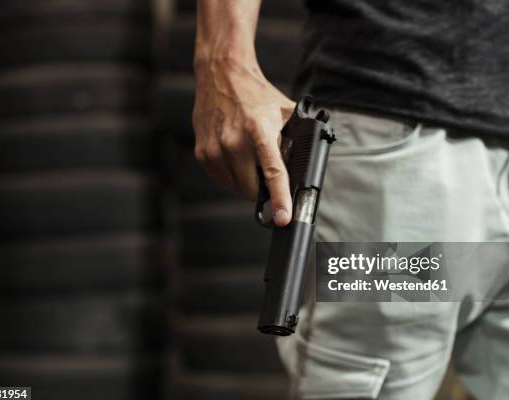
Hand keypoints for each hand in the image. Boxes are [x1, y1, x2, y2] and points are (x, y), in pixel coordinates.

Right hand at [193, 57, 295, 225]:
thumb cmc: (256, 94)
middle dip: (263, 188)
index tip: (282, 217)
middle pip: (252, 188)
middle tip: (266, 172)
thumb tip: (306, 164)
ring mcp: (215, 148)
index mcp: (260, 132)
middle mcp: (235, 142)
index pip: (272, 173)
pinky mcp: (202, 152)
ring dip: (246, 183)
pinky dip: (231, 177)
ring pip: (236, 187)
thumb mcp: (285, 112)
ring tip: (250, 160)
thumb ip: (295, 137)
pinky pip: (221, 180)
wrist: (221, 73)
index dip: (279, 199)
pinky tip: (236, 159)